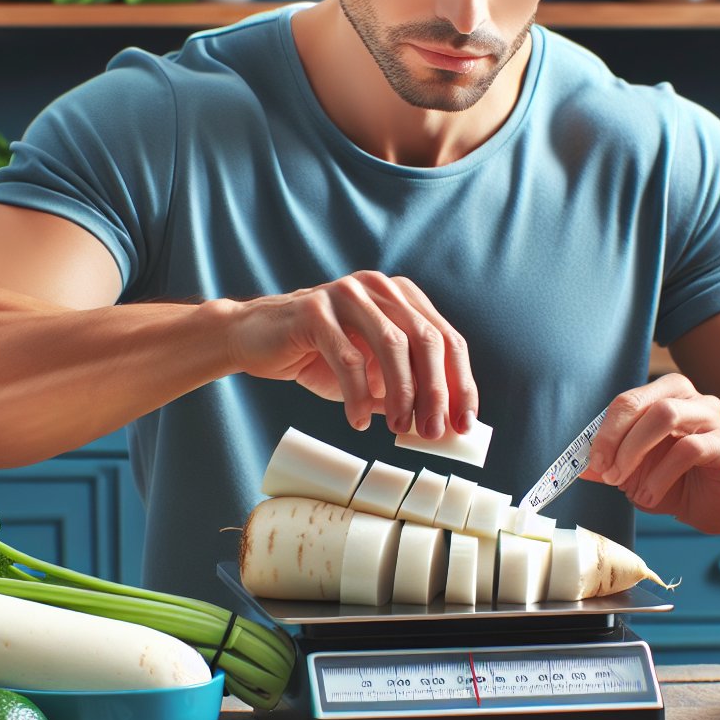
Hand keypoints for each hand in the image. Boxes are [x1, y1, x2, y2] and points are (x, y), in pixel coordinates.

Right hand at [224, 271, 477, 437]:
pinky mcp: (315, 310)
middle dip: (435, 392)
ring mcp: (347, 293)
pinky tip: (356, 421)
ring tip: (398, 429)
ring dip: (401, 394)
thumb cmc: (319, 356)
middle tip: (431, 432)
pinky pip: (347, 358)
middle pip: (426, 340)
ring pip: (392, 345)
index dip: (460, 383)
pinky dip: (357, 396)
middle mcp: (379, 288)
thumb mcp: (370, 373)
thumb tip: (443, 427)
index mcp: (401, 297)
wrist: (254, 338)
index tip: (464, 424)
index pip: (447, 339)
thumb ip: (405, 390)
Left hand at [582, 374, 719, 533]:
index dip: (604, 430)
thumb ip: (607, 463)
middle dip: (616, 437)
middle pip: (644, 402)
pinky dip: (661, 475)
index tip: (593, 461)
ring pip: (666, 415)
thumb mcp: (632, 472)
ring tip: (624, 484)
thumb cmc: (674, 480)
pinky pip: (689, 448)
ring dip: (635, 452)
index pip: (627, 401)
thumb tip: (577, 466)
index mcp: (665, 396)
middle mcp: (691, 399)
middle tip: (606, 471)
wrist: (714, 506)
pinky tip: (650, 495)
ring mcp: (712, 418)